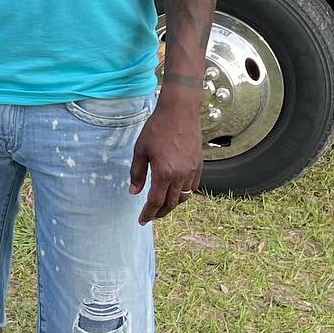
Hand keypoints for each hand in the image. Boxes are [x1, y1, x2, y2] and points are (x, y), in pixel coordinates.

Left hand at [129, 95, 203, 223]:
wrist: (179, 112)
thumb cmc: (157, 128)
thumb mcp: (140, 150)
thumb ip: (137, 173)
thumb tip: (134, 191)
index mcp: (164, 173)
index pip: (156, 202)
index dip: (148, 213)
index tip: (142, 220)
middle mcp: (181, 175)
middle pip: (171, 203)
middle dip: (160, 212)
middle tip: (150, 216)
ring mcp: (192, 171)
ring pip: (183, 197)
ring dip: (172, 204)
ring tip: (161, 205)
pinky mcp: (199, 165)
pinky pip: (192, 187)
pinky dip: (183, 194)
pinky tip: (175, 191)